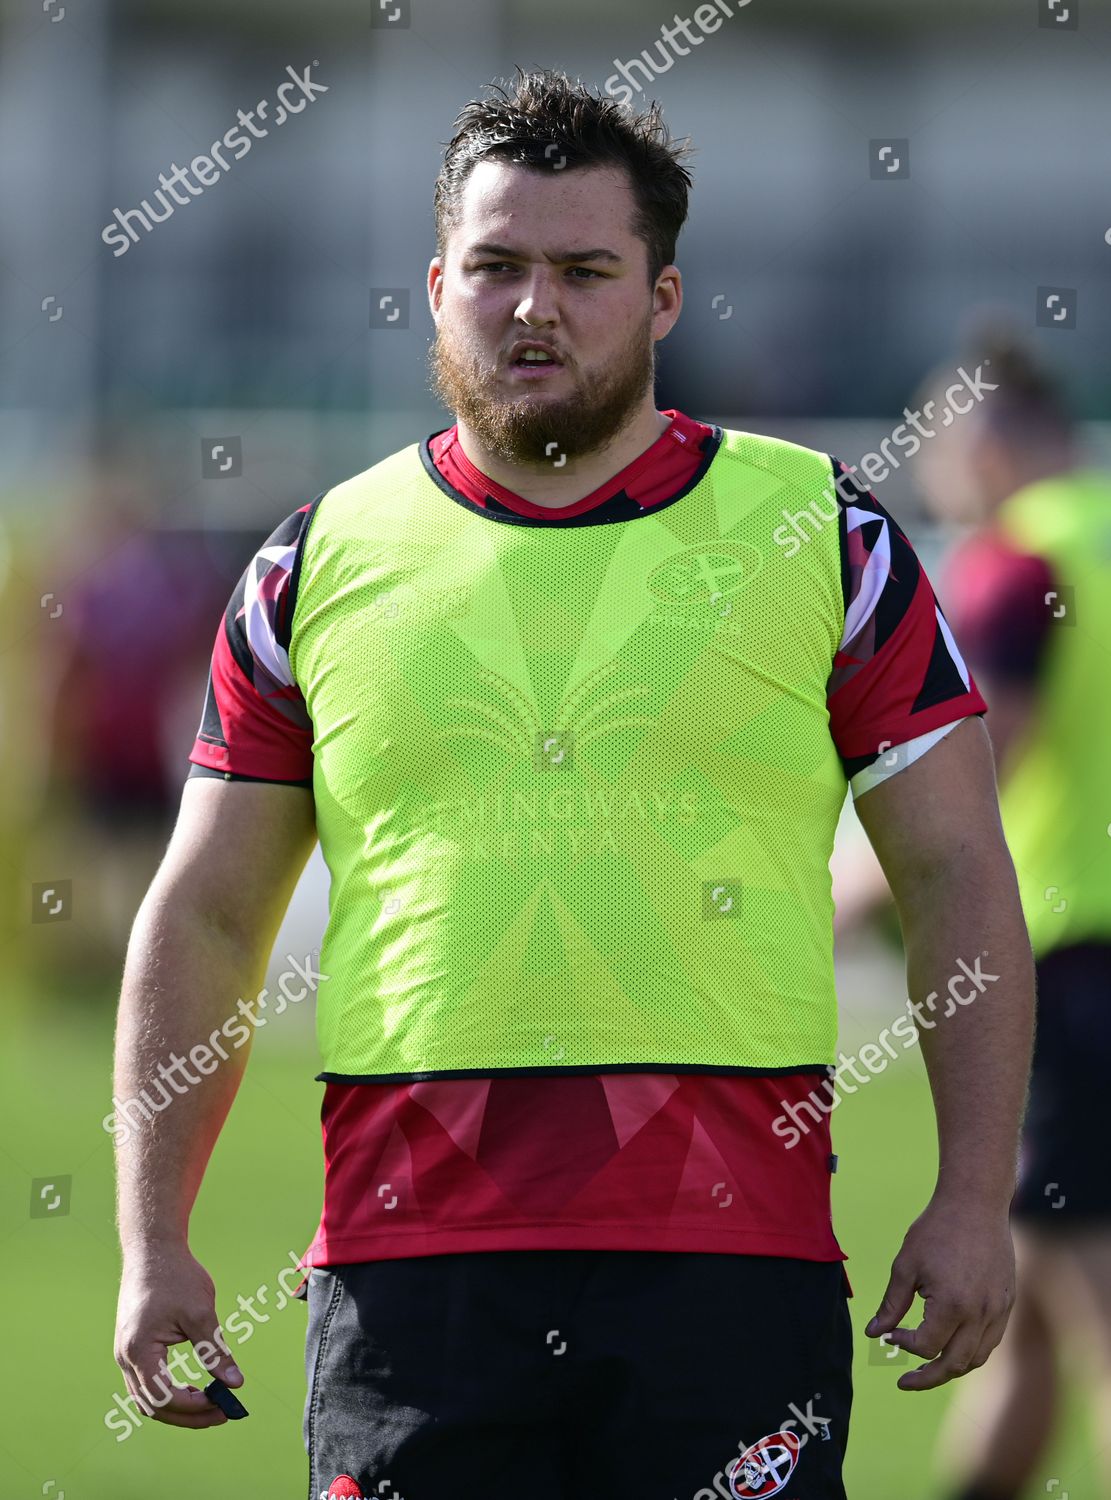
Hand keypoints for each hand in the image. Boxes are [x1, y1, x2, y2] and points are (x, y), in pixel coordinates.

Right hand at [114, 1243, 243, 1427]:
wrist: (153, 1250)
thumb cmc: (176, 1276)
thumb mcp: (200, 1313)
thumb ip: (215, 1351)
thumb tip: (235, 1383)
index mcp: (139, 1351)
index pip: (164, 1397)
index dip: (194, 1407)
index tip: (223, 1404)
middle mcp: (126, 1358)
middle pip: (153, 1406)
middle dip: (188, 1415)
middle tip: (222, 1413)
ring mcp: (125, 1354)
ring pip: (146, 1399)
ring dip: (177, 1408)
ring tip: (210, 1403)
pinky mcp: (131, 1348)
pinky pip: (145, 1384)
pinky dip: (168, 1393)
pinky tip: (193, 1388)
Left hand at [864, 1196, 1015, 1390]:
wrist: (975, 1203)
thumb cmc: (936, 1230)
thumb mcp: (906, 1265)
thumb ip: (891, 1305)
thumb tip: (875, 1334)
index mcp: (952, 1305)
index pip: (926, 1346)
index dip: (904, 1344)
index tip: (889, 1333)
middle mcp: (980, 1314)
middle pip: (954, 1364)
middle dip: (927, 1377)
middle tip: (905, 1382)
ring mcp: (998, 1310)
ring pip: (976, 1358)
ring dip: (951, 1368)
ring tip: (928, 1369)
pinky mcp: (1007, 1302)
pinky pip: (990, 1340)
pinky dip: (971, 1352)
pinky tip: (952, 1347)